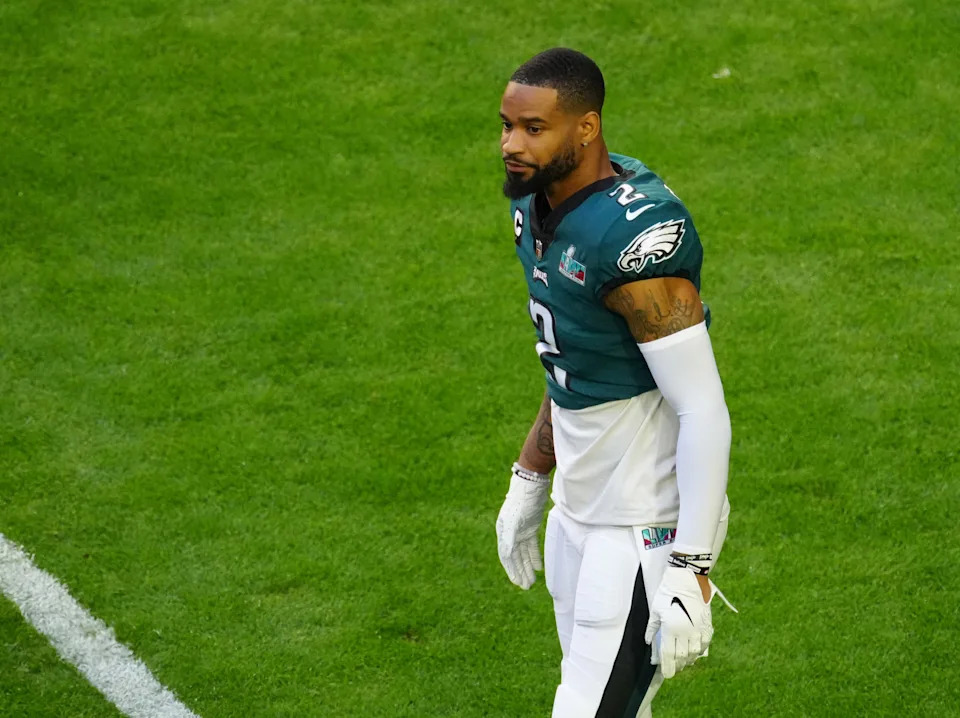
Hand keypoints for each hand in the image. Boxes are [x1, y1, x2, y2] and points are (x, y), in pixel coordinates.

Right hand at [495, 465, 549, 588]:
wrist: (532, 483)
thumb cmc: (521, 501)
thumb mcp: (515, 520)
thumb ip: (509, 537)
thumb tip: (505, 554)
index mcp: (503, 532)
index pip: (507, 556)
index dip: (512, 570)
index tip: (518, 583)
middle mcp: (510, 533)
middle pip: (515, 557)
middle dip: (520, 572)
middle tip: (526, 587)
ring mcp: (520, 530)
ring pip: (524, 553)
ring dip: (527, 567)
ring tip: (532, 581)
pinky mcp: (531, 527)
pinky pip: (532, 546)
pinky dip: (535, 556)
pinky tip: (539, 567)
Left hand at [645, 566, 713, 677]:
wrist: (687, 578)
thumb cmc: (667, 591)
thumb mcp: (656, 609)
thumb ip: (652, 628)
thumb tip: (648, 642)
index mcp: (671, 628)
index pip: (669, 654)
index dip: (667, 666)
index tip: (666, 674)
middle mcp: (686, 631)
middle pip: (682, 656)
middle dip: (677, 665)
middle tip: (673, 668)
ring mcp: (698, 628)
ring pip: (695, 652)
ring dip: (688, 659)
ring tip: (683, 662)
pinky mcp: (707, 623)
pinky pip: (705, 643)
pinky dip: (699, 650)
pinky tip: (694, 652)